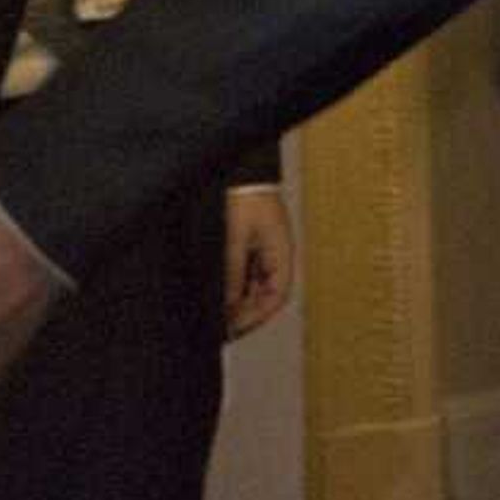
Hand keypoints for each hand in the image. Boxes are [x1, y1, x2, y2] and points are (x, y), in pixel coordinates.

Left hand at [220, 191, 294, 340]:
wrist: (241, 171)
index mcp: (281, 251)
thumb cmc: (244, 195)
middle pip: (267, 295)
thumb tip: (227, 304)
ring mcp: (264, 248)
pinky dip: (234, 287)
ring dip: (239, 301)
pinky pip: (247, 274)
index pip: (278, 296)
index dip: (258, 317)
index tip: (235, 329)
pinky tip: (219, 292)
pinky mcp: (252, 244)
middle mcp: (276, 253)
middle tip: (223, 326)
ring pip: (256, 286)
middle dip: (246, 313)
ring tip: (218, 312)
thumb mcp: (234, 239)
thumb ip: (232, 274)